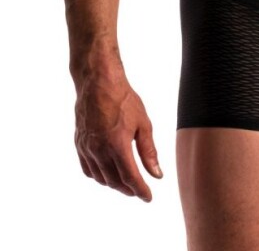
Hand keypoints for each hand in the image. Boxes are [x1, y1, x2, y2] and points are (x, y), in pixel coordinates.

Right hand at [73, 67, 162, 201]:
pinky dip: (99, 176)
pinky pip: (88, 169)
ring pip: (100, 178)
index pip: (130, 177)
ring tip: (125, 183)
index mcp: (118, 145)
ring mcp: (87, 148)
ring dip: (114, 184)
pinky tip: (107, 174)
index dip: (140, 190)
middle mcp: (100, 150)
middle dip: (128, 189)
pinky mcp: (79, 144)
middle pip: (115, 181)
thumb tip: (157, 174)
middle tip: (139, 190)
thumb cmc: (124, 100)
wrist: (98, 83)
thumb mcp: (143, 124)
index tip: (148, 197)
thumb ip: (149, 151)